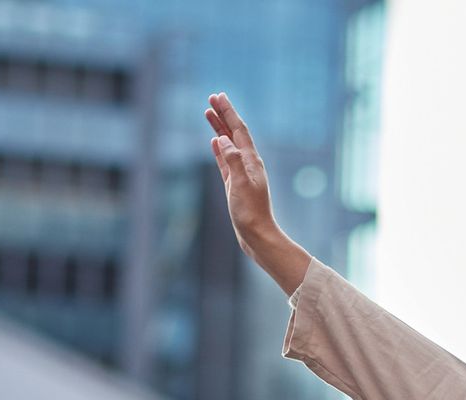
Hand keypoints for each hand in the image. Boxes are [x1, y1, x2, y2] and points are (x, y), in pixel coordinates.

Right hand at [206, 92, 276, 254]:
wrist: (257, 236)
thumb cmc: (250, 213)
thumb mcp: (240, 185)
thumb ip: (233, 161)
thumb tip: (223, 140)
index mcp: (251, 161)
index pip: (239, 130)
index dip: (228, 112)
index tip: (218, 96)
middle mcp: (248, 163)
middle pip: (234, 133)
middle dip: (223, 115)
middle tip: (211, 98)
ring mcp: (241, 173)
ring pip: (228, 144)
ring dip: (219, 128)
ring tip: (208, 113)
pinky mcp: (234, 184)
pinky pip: (225, 160)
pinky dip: (219, 148)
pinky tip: (215, 141)